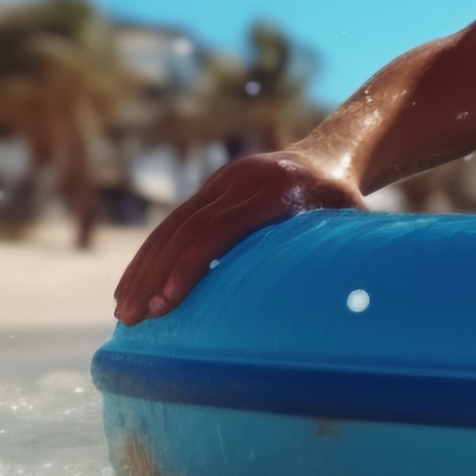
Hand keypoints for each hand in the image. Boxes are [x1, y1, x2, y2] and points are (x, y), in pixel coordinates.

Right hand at [112, 153, 361, 324]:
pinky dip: (150, 256)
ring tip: (122, 312)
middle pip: (184, 229)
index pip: (217, 230)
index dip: (188, 267)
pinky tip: (132, 286)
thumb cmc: (345, 202)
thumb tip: (353, 301)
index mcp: (274, 190)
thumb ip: (347, 251)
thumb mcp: (353, 221)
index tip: (166, 304)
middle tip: (133, 319)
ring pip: (171, 226)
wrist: (331, 155)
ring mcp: (221, 182)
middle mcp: (239, 181)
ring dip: (142, 270)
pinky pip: (173, 222)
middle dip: (154, 276)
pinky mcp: (210, 189)